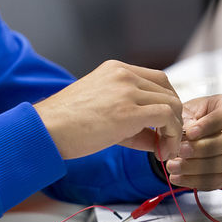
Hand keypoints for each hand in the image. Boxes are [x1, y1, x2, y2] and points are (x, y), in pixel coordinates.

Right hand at [34, 60, 182, 159]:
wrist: (46, 130)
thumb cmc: (66, 124)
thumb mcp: (102, 112)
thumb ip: (132, 122)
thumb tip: (157, 140)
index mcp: (115, 69)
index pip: (157, 79)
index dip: (166, 103)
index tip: (163, 125)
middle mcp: (123, 74)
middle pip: (168, 89)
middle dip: (175, 117)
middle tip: (168, 141)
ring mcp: (127, 90)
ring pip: (172, 103)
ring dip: (175, 129)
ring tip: (165, 150)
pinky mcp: (128, 111)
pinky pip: (167, 117)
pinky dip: (172, 135)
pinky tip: (161, 152)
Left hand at [164, 94, 221, 189]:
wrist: (181, 134)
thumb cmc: (185, 119)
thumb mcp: (182, 112)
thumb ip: (185, 122)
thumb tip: (183, 137)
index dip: (210, 124)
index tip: (189, 132)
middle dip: (204, 148)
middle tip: (181, 150)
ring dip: (197, 167)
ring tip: (173, 166)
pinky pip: (217, 180)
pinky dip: (195, 180)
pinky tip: (178, 177)